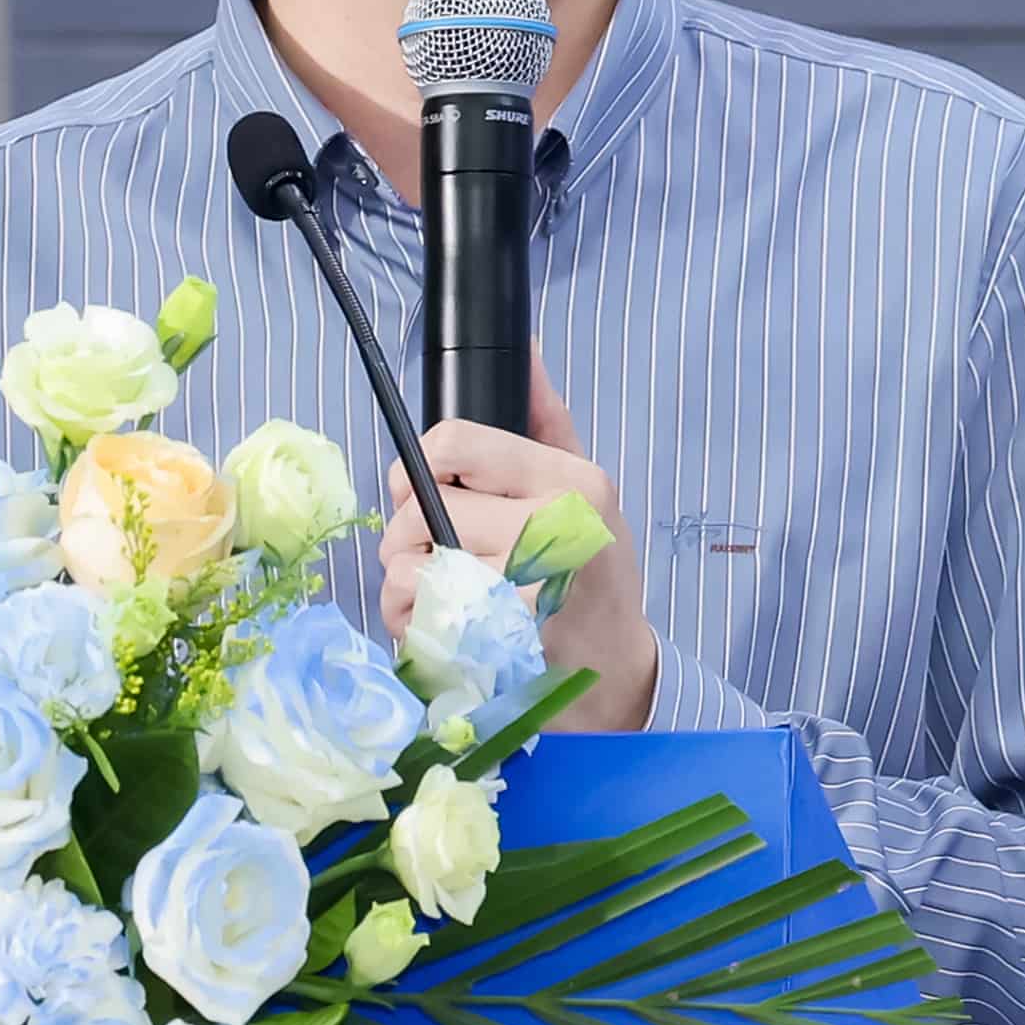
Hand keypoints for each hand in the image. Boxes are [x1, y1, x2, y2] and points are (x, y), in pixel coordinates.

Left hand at [377, 349, 657, 731]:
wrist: (617, 673)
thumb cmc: (590, 580)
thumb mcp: (584, 492)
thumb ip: (545, 423)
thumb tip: (526, 351)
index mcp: (568, 477)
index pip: (451, 441)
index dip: (421, 470)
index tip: (428, 498)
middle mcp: (556, 520)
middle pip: (423, 507)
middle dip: (408, 541)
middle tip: (437, 564)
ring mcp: (532, 580)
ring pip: (412, 565)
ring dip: (407, 590)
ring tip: (441, 604)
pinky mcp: (507, 635)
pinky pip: (421, 616)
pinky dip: (416, 629)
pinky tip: (447, 634)